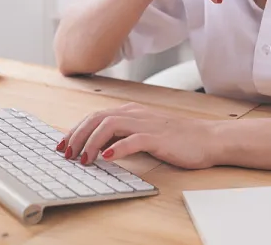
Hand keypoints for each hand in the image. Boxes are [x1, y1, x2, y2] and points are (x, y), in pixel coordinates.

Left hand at [55, 103, 220, 169]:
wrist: (208, 138)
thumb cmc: (177, 139)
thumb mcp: (144, 134)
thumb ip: (122, 136)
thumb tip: (98, 147)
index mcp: (131, 112)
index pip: (95, 116)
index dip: (76, 130)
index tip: (62, 145)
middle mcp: (135, 114)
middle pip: (97, 118)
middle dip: (77, 135)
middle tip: (65, 154)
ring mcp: (147, 124)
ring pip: (110, 125)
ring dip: (92, 142)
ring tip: (83, 159)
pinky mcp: (158, 137)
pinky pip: (134, 139)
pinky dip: (119, 147)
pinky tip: (108, 157)